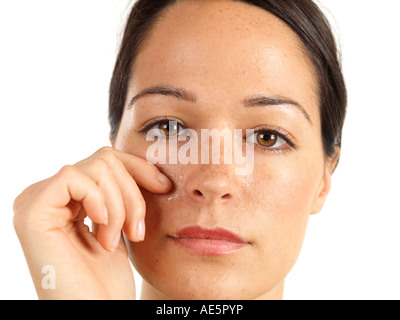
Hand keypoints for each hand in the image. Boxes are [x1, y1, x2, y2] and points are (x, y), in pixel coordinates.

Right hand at [13, 147, 171, 298]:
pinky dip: (98, 200)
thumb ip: (118, 191)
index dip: (139, 168)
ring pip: (96, 167)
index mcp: (66, 198)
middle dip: (132, 193)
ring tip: (118, 240)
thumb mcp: (120, 223)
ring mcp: (36, 202)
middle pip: (103, 160)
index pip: (106, 161)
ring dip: (120, 205)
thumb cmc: (108, 280)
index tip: (164, 187)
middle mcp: (47, 196)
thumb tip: (135, 156)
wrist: (95, 312)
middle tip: (135, 232)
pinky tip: (102, 229)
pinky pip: (73, 178)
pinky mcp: (32, 211)